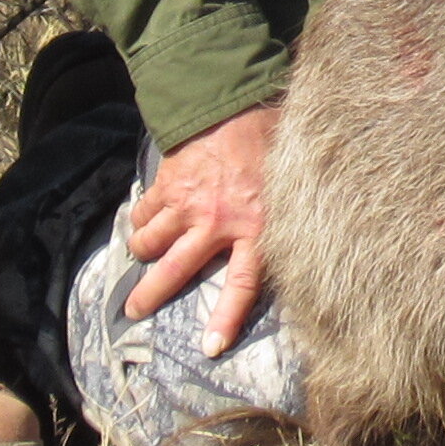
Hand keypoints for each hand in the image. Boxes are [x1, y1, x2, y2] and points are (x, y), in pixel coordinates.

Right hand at [123, 103, 281, 353]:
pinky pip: (143, 212)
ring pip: (151, 242)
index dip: (225, 318)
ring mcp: (187, 205)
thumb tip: (311, 231)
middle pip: (176, 271)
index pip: (242, 284)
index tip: (210, 348)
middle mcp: (218, 222)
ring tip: (141, 254)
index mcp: (256, 226)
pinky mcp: (166, 185)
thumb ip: (289, 209)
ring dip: (143, 250)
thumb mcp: (290, 180)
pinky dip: (139, 218)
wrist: (234, 97)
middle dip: (151, 295)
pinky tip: (141, 219)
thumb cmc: (271, 137)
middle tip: (133, 312)